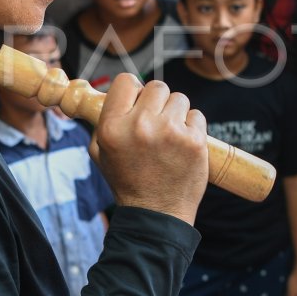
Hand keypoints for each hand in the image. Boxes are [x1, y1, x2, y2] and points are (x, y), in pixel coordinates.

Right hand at [89, 73, 208, 225]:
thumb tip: (113, 93)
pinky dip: (192, 127)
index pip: (126, 81)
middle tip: (156, 122)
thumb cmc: (127, 181)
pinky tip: (183, 145)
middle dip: (157, 102)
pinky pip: (197, 116)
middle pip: (157, 86)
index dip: (133, 90)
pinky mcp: (195, 141)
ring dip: (176, 114)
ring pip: (179, 99)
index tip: (137, 102)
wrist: (156, 214)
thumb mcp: (100, 152)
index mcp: (113, 126)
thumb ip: (103, 120)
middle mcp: (140, 125)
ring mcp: (170, 132)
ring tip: (169, 137)